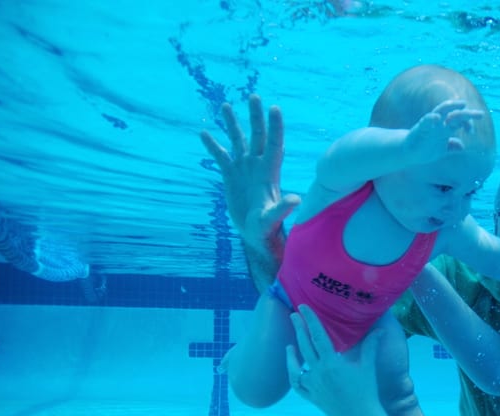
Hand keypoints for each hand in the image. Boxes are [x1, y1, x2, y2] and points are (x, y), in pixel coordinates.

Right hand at [200, 95, 299, 244]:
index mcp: (269, 172)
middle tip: (254, 96)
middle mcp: (257, 166)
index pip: (273, 144)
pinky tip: (203, 133)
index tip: (274, 108)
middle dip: (256, 116)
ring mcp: (244, 169)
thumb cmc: (267, 229)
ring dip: (233, 124)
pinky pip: (221, 156)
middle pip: (257, 136)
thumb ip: (282, 208)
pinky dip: (213, 145)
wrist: (256, 235)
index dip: (275, 127)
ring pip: (238, 141)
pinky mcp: (231, 176)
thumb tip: (295, 199)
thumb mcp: (273, 219)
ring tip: (226, 105)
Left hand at [286, 305, 386, 415]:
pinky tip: (294, 367)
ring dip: (292, 355)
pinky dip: (294, 375)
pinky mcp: (312, 397)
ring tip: (289, 344)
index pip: (318, 336)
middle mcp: (318, 373)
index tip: (302, 308)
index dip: (310, 320)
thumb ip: (371, 346)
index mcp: (331, 363)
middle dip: (298, 329)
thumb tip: (380, 329)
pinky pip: (298, 385)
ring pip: (296, 367)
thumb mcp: (369, 367)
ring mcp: (313, 386)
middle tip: (293, 315)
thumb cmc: (367, 392)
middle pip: (304, 346)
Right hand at [404, 99, 483, 162]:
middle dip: (467, 114)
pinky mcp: (420, 129)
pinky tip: (437, 118)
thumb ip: (452, 146)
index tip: (472, 132)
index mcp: (445, 128)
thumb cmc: (425, 148)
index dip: (467, 124)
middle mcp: (439, 124)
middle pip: (455, 115)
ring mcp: (430, 125)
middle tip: (481, 114)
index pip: (459, 121)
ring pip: (441, 111)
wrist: (408, 153)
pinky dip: (431, 118)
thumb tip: (462, 146)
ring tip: (462, 104)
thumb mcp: (442, 149)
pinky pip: (425, 121)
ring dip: (452, 107)